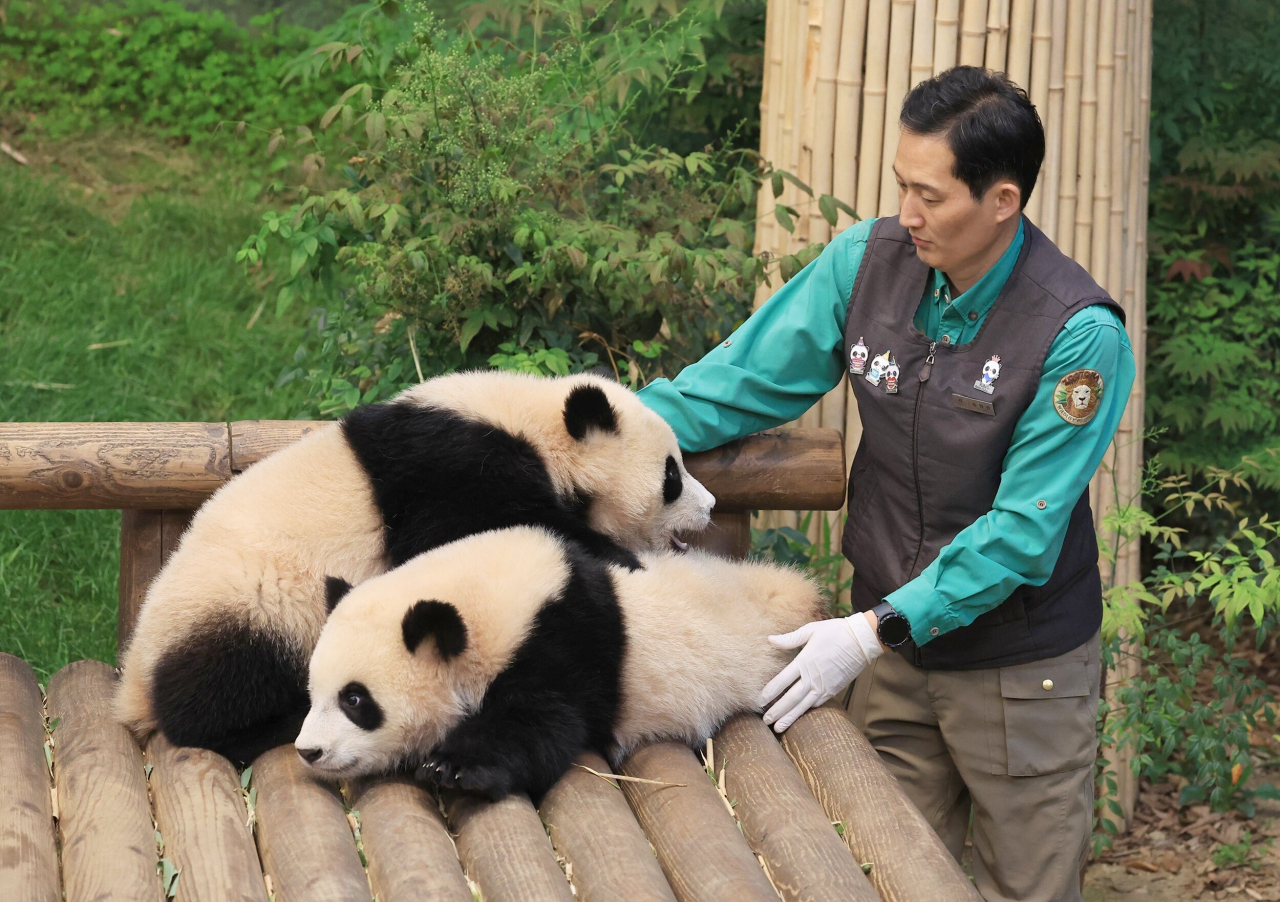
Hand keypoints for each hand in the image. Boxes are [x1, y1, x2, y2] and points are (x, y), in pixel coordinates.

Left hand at [758, 613, 884, 732]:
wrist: (862, 641)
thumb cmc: (835, 632)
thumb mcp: (811, 630)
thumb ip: (790, 639)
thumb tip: (769, 639)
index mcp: (804, 662)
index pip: (783, 680)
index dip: (770, 692)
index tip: (759, 701)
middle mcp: (813, 677)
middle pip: (791, 698)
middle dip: (777, 710)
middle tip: (765, 721)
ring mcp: (824, 686)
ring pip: (804, 705)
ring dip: (790, 717)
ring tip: (778, 728)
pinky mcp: (833, 690)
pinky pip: (817, 703)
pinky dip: (806, 711)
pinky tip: (799, 716)